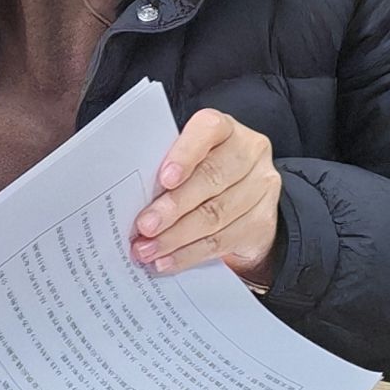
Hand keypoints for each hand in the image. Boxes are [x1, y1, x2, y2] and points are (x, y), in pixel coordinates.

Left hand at [132, 110, 281, 282]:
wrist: (244, 202)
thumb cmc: (202, 172)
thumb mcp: (187, 160)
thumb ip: (166, 169)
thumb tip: (128, 198)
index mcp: (225, 129)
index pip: (208, 131)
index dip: (185, 155)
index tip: (163, 179)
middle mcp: (249, 152)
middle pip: (211, 179)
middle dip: (173, 206)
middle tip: (144, 226)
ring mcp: (261, 187)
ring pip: (215, 215)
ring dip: (176, 237)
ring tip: (148, 249)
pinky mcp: (262, 222)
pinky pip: (222, 241)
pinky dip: (189, 254)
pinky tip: (167, 261)